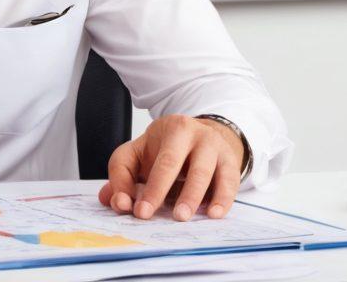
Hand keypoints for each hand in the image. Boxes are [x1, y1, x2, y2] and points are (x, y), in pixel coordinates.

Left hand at [97, 114, 243, 221]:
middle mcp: (192, 134)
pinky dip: (222, 198)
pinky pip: (229, 182)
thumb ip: (122, 175)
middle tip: (148, 214)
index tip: (138, 211)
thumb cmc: (167, 149)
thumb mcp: (140, 153)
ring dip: (191, 196)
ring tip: (181, 217)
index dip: (143, 186)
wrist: (207, 137)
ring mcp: (214, 147)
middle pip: (172, 161)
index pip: (151, 159)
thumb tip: (116, 201)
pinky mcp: (231, 163)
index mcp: (169, 129)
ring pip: (203, 171)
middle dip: (160, 189)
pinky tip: (212, 214)